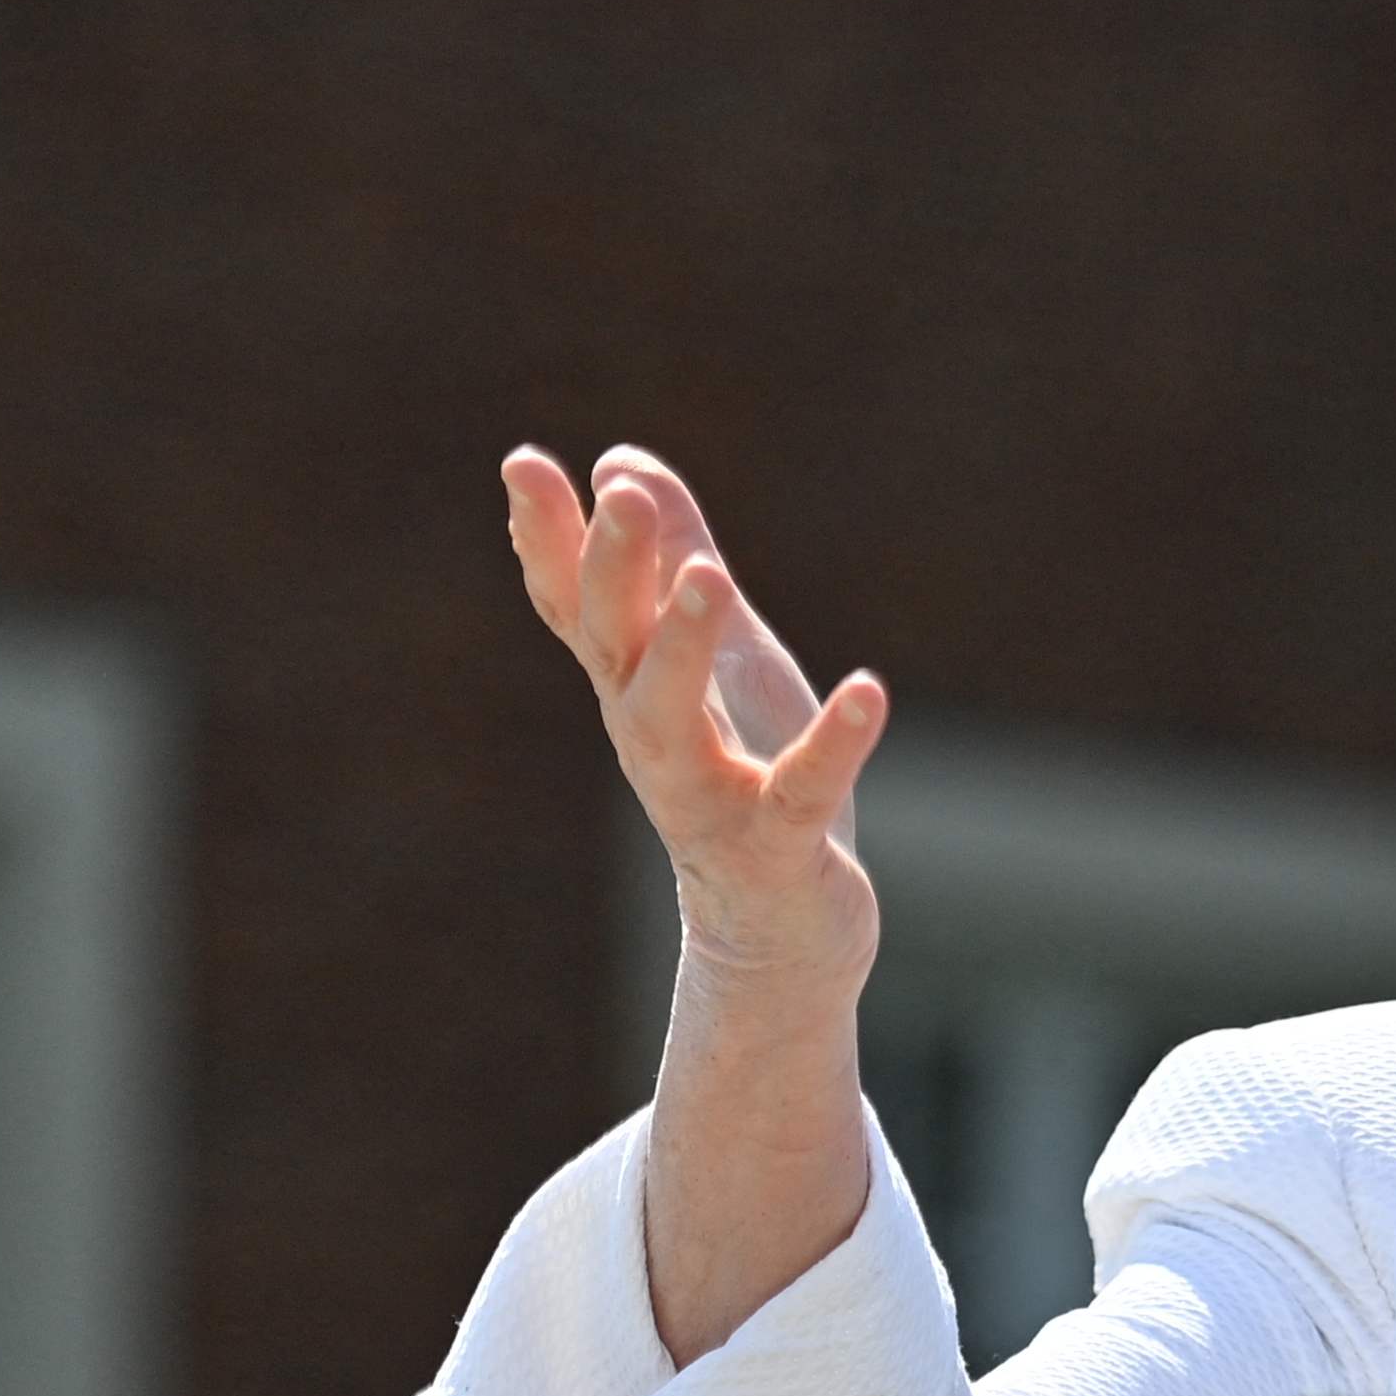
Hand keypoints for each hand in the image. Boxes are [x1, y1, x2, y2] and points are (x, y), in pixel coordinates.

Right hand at [502, 444, 891, 995]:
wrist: (777, 932)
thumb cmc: (744, 776)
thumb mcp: (719, 654)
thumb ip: (674, 559)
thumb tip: (620, 463)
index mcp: (633, 688)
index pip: (575, 604)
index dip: (547, 538)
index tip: (525, 463)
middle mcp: (650, 739)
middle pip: (614, 648)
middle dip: (615, 570)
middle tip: (625, 496)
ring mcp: (707, 798)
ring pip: (672, 722)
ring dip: (684, 649)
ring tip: (709, 579)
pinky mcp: (774, 848)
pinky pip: (800, 793)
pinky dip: (833, 745)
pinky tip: (870, 691)